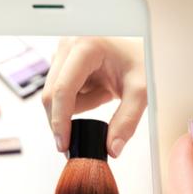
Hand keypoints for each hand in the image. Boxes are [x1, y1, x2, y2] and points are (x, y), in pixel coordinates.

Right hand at [41, 36, 145, 155]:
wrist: (139, 49)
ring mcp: (61, 50)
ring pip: (54, 96)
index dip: (60, 121)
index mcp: (86, 45)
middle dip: (72, 113)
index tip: (64, 145)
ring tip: (105, 90)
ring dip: (78, 104)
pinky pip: (58, 91)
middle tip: (102, 103)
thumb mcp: (141, 90)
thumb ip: (127, 121)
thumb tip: (112, 149)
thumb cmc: (141, 61)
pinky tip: (96, 85)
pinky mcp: (60, 59)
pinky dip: (76, 98)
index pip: (62, 90)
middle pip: (51, 95)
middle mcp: (68, 44)